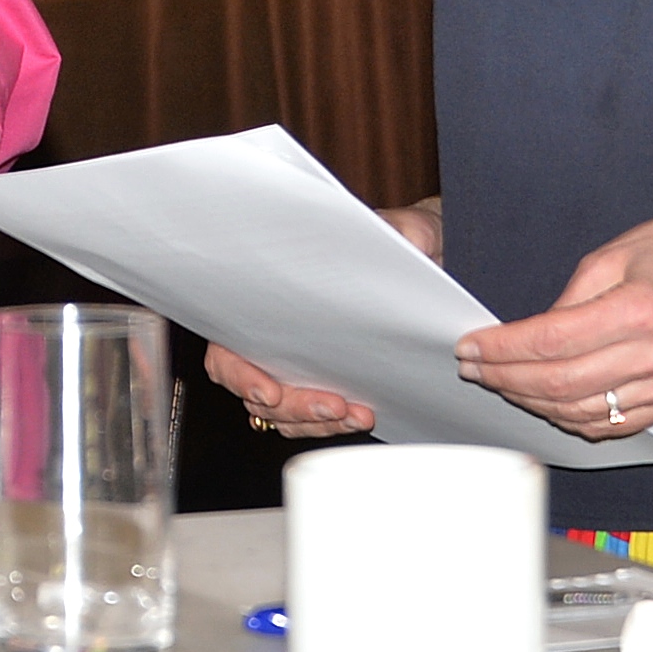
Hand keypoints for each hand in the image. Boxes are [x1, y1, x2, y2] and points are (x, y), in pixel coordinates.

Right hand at [203, 205, 438, 440]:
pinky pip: (311, 419)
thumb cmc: (397, 235)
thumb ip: (399, 232)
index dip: (241, 374)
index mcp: (266, 295)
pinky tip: (361, 414)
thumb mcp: (399, 228)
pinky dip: (333, 424)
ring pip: (284, 414)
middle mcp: (272, 335)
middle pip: (257, 392)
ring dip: (318, 421)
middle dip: (296, 406)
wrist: (423, 255)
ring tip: (358, 413)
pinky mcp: (322, 383)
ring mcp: (294, 364)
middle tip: (334, 406)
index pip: (228, 347)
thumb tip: (408, 242)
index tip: (270, 391)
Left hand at [454, 202, 652, 437]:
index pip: (551, 342)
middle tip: (474, 368)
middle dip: (506, 379)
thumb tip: (528, 339)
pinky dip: (569, 418)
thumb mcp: (613, 254)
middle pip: (560, 384)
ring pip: (580, 412)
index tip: (470, 347)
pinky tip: (543, 400)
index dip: (502, 349)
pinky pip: (610, 424)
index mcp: (639, 308)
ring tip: (501, 382)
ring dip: (531, 402)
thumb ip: (568, 299)